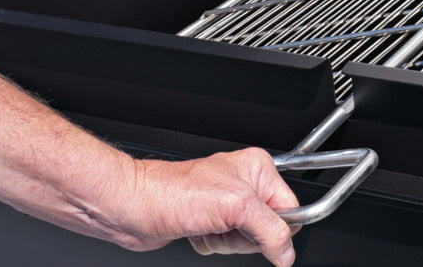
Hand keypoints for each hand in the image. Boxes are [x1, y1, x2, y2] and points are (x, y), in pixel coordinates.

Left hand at [119, 147, 299, 266]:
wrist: (132, 207)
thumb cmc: (172, 193)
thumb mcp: (235, 207)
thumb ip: (270, 230)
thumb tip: (287, 252)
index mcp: (258, 169)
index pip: (290, 208)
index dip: (275, 227)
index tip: (253, 230)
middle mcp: (244, 183)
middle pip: (269, 228)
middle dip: (244, 236)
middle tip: (224, 224)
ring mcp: (226, 203)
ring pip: (247, 240)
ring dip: (225, 242)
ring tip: (207, 225)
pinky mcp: (211, 221)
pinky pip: (227, 245)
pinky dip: (212, 244)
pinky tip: (198, 230)